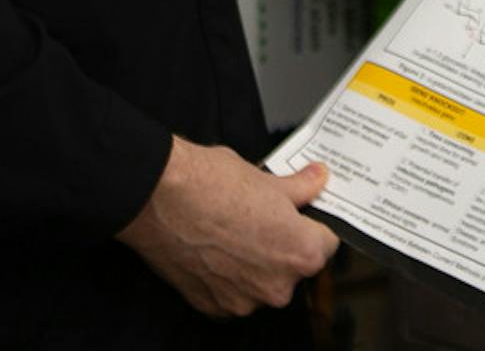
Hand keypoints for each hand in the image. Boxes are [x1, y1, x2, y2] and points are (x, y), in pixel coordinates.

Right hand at [116, 136, 338, 317]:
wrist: (158, 198)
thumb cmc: (212, 185)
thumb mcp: (268, 178)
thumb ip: (301, 188)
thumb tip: (317, 179)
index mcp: (301, 253)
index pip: (326, 243)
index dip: (312, 224)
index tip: (301, 215)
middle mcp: (277, 287)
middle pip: (294, 266)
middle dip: (282, 244)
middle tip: (262, 218)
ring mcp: (243, 301)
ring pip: (262, 282)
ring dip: (254, 263)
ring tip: (233, 231)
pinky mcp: (212, 306)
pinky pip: (232, 294)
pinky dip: (227, 277)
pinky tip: (214, 249)